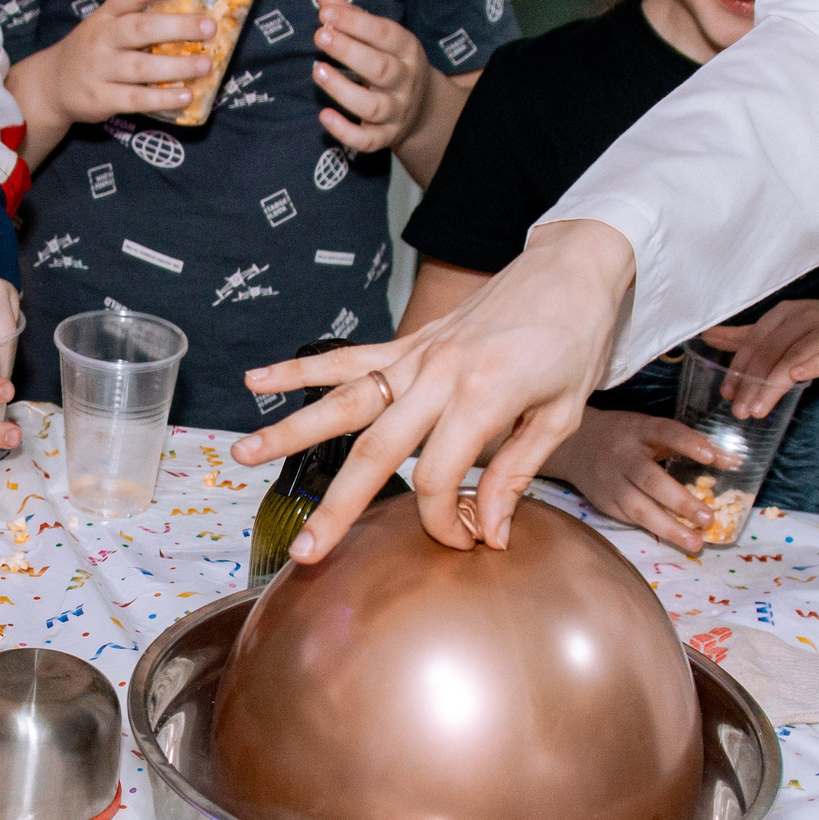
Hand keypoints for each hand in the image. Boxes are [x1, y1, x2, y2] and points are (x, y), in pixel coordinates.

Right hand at [3, 0, 210, 162]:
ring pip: (141, 67)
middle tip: (209, 27)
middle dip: (177, 27)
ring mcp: (99, 69)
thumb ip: (139, 19)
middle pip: (140, 29)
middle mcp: (101, 38)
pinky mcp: (100, 98)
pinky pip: (135, 99)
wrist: (53, 84)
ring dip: (176, 66)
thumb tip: (195, 17)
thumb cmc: (94, 51)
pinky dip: (162, 98)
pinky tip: (185, 96)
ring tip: (205, 64)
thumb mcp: (106, 25)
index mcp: (106, 15)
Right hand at [229, 218, 636, 559]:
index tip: (462, 540)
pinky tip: (257, 380)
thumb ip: (515, 474)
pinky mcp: (410, 341)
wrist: (573, 267)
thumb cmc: (575, 340)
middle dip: (337, 508)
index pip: (438, 478)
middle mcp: (439, 375)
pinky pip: (347, 358)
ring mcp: (417, 355)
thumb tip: (487, 532)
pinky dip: (300, 368)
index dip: (443, 520)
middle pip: (374, 450)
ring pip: (343, 401)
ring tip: (243, 455)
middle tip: (306, 552)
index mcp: (482, 397)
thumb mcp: (561, 416)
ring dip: (290, 430)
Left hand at [311, 0, 473, 184]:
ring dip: (343, 90)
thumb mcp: (378, 36)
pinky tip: (324, 116)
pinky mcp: (385, 137)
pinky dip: (345, 132)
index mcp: (406, 49)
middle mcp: (405, 81)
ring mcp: (397, 112)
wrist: (422, 109)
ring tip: (317, 71)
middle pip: (379, 68)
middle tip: (319, 36)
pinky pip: (367, 140)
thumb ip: (351, 15)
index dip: (355, 22)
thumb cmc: (390, 61)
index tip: (326, 11)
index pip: (384, 33)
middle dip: (349, 51)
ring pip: (372, 105)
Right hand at [539, 410, 725, 552]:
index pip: (665, 433)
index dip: (688, 443)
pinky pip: (630, 519)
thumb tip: (731, 461)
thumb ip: (681, 444)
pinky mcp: (604, 502)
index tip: (712, 456)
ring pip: (638, 508)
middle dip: (681, 501)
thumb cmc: (623, 436)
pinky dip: (654, 530)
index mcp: (637, 430)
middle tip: (708, 518)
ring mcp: (611, 481)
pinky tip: (677, 539)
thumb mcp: (648, 429)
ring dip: (669, 528)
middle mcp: (623, 455)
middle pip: (651, 479)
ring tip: (696, 543)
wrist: (573, 445)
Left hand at [702, 297, 818, 418]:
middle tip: (738, 410)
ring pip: (792, 357)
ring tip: (757, 409)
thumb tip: (709, 336)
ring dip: (772, 384)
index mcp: (782, 314)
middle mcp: (800, 318)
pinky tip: (796, 377)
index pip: (753, 341)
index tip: (725, 392)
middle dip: (750, 383)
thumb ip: (750, 335)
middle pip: (769, 352)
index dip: (737, 367)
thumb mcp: (787, 328)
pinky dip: (809, 364)